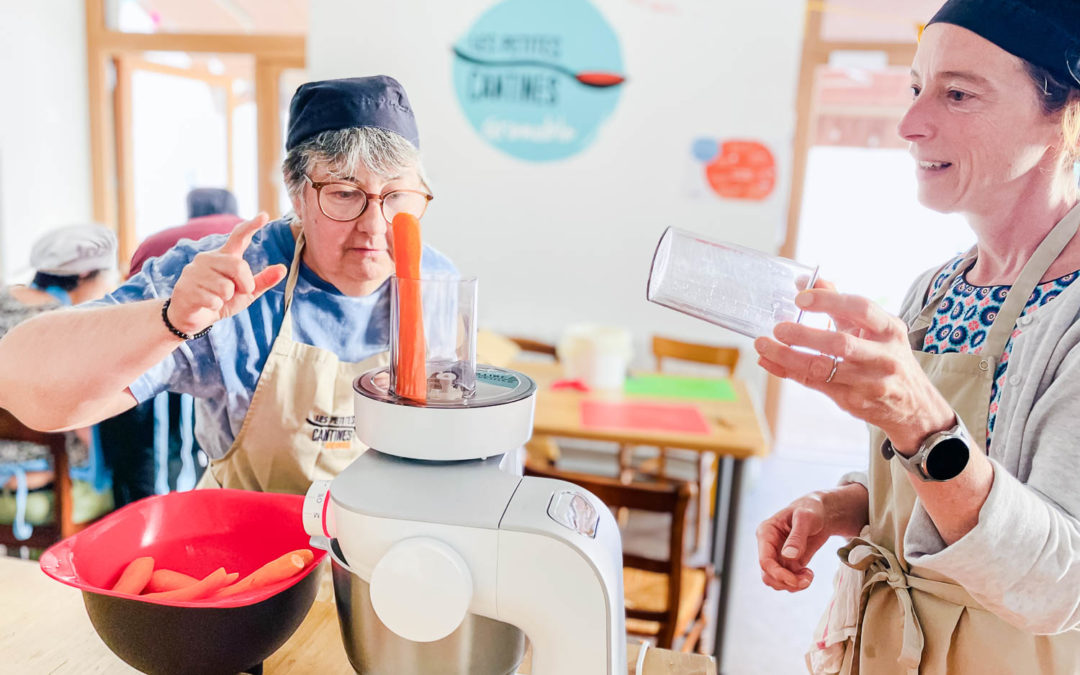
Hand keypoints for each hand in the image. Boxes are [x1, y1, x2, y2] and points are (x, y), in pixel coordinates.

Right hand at [166, 214, 287, 335]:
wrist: (192, 317)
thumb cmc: (220, 300)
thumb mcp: (246, 292)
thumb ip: (262, 281)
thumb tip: (283, 269)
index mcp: (224, 256)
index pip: (239, 237)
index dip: (252, 226)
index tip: (264, 216)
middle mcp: (208, 258)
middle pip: (238, 266)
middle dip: (244, 284)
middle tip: (235, 293)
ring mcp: (194, 271)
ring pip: (226, 287)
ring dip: (226, 299)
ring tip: (215, 297)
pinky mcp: (186, 287)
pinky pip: (213, 300)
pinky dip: (215, 307)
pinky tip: (205, 304)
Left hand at [753, 280, 953, 451]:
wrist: (915, 406)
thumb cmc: (887, 358)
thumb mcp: (876, 329)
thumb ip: (842, 305)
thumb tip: (809, 280)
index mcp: (890, 329)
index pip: (861, 308)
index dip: (830, 301)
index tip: (800, 297)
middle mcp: (884, 356)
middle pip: (841, 344)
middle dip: (805, 335)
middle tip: (778, 327)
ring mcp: (870, 382)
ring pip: (822, 368)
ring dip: (788, 356)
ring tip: (763, 345)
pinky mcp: (854, 401)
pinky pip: (814, 384)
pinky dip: (788, 371)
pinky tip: (769, 361)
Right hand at [756, 493, 829, 591]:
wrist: (822, 513)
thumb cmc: (812, 510)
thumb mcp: (805, 518)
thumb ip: (797, 537)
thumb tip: (788, 556)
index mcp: (766, 533)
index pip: (765, 560)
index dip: (778, 574)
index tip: (796, 580)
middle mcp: (768, 546)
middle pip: (768, 574)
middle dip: (786, 582)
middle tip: (806, 581)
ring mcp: (778, 555)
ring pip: (776, 581)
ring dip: (792, 585)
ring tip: (809, 577)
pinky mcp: (788, 563)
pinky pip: (787, 580)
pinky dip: (798, 583)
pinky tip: (809, 573)